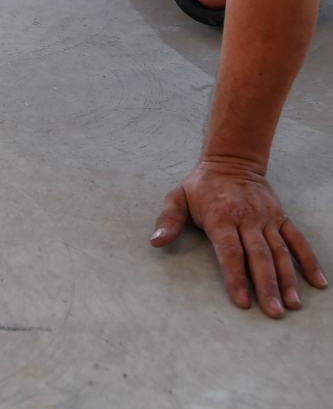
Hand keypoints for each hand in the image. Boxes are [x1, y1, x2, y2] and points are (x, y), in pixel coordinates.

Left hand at [151, 159, 326, 317]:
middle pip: (259, 256)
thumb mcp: (177, 197)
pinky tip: (317, 282)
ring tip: (292, 304)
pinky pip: (297, 240)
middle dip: (267, 286)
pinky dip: (309, 261)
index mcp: (221, 217)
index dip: (235, 276)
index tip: (242, 300)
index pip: (230, 251)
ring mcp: (267, 218)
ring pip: (281, 252)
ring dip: (288, 279)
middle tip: (273, 312)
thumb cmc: (201, 185)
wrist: (231, 161)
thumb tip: (156, 242)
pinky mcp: (281, 217)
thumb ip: (168, 220)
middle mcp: (247, 219)